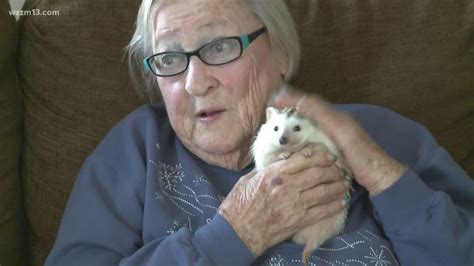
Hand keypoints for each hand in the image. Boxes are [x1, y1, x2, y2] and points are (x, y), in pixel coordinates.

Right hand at [218, 145, 348, 255]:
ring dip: (338, 185)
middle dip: (332, 169)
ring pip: (324, 190)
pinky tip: (342, 200)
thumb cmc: (239, 204)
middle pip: (317, 173)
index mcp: (274, 173)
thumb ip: (267, 169)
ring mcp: (295, 204)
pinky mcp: (299, 220)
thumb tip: (283, 160)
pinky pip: (322, 211)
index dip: (319, 155)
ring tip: (345, 182)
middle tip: (340, 168)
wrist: (238, 231)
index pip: (303, 159)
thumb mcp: (249, 179)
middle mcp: (287, 186)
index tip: (327, 154)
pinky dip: (335, 204)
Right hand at [272, 87, 405, 194]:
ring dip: (292, 122)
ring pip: (308, 125)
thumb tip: (301, 100)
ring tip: (275, 124)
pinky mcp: (332, 151)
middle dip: (290, 108)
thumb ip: (324, 116)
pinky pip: (311, 139)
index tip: (274, 99)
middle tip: (271, 110)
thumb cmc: (363, 156)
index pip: (310, 102)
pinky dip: (298, 136)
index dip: (292, 98)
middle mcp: (333, 124)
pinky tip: (290, 144)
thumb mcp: (342, 132)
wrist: (379, 178)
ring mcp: (333, 138)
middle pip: (308, 111)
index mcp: (335, 117)